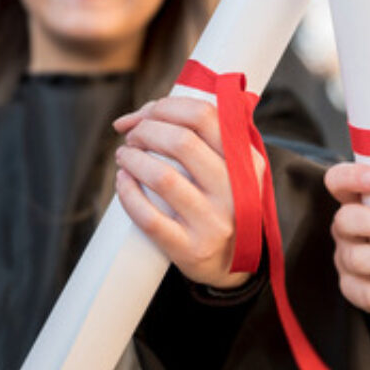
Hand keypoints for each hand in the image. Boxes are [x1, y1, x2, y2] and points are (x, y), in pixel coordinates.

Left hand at [113, 97, 264, 288]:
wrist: (232, 263)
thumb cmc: (220, 202)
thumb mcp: (229, 168)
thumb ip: (199, 135)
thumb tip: (139, 116)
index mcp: (247, 162)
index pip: (204, 115)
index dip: (165, 107)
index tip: (145, 115)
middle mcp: (235, 190)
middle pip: (181, 141)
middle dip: (146, 131)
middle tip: (133, 137)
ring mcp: (214, 222)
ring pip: (162, 177)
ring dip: (132, 158)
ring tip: (124, 156)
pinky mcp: (190, 248)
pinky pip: (149, 217)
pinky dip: (128, 193)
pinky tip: (123, 181)